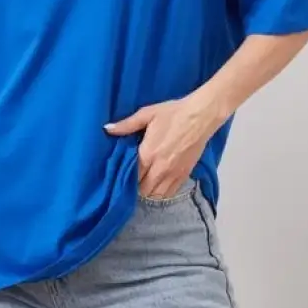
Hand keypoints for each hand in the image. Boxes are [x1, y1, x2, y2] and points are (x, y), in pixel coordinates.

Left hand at [104, 92, 222, 198]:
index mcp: (147, 154)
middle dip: (136, 187)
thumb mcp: (147, 114)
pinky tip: (159, 186)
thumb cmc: (173, 113)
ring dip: (149, 192)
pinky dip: (163, 193)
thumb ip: (127, 125)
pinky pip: (170, 193)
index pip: (131, 176)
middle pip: (142, 190)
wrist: (201, 116)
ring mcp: (173, 174)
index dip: (125, 178)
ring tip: (146, 184)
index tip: (123, 175)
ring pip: (156, 195)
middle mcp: (159, 168)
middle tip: (134, 179)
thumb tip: (107, 128)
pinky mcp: (185, 174)